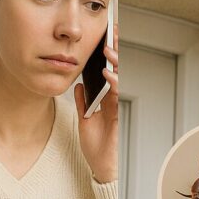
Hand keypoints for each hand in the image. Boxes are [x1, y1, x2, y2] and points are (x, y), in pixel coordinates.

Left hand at [74, 20, 118, 183]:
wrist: (101, 165)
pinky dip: (113, 83)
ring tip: (107, 50)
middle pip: (118, 68)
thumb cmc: (96, 145)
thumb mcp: (84, 119)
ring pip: (120, 78)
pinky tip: (107, 74)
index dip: (110, 52)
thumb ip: (83, 101)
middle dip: (116, 49)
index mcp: (107, 96)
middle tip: (112, 33)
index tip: (108, 35)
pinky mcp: (118, 113)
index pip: (110, 69)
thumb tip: (78, 86)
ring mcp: (117, 105)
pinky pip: (117, 94)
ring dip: (115, 63)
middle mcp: (114, 98)